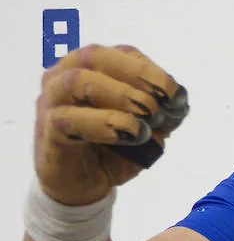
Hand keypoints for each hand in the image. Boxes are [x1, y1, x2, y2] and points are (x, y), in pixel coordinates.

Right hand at [35, 44, 188, 204]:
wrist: (85, 186)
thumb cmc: (114, 149)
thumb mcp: (147, 129)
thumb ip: (162, 115)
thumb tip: (177, 106)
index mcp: (91, 68)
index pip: (123, 54)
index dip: (153, 71)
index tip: (177, 96)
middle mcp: (65, 77)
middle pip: (96, 57)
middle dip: (138, 76)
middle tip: (163, 104)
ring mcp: (51, 102)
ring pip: (77, 82)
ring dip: (121, 96)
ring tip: (149, 117)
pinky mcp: (49, 132)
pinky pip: (70, 120)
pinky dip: (107, 124)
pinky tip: (133, 134)